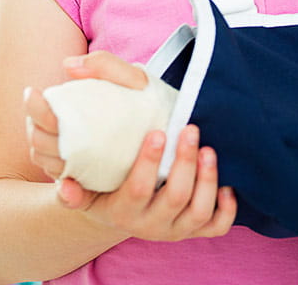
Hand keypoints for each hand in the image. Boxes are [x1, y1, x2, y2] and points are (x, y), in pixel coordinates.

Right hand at [23, 52, 235, 241]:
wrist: (114, 207)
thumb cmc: (97, 170)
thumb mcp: (78, 154)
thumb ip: (70, 109)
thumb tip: (70, 68)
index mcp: (118, 209)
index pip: (137, 190)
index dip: (149, 163)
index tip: (157, 132)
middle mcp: (146, 225)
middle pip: (173, 198)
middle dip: (184, 162)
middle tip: (190, 129)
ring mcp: (172, 230)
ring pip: (198, 211)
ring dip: (207, 179)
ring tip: (208, 149)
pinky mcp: (193, 231)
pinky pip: (217, 226)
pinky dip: (226, 207)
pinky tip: (228, 183)